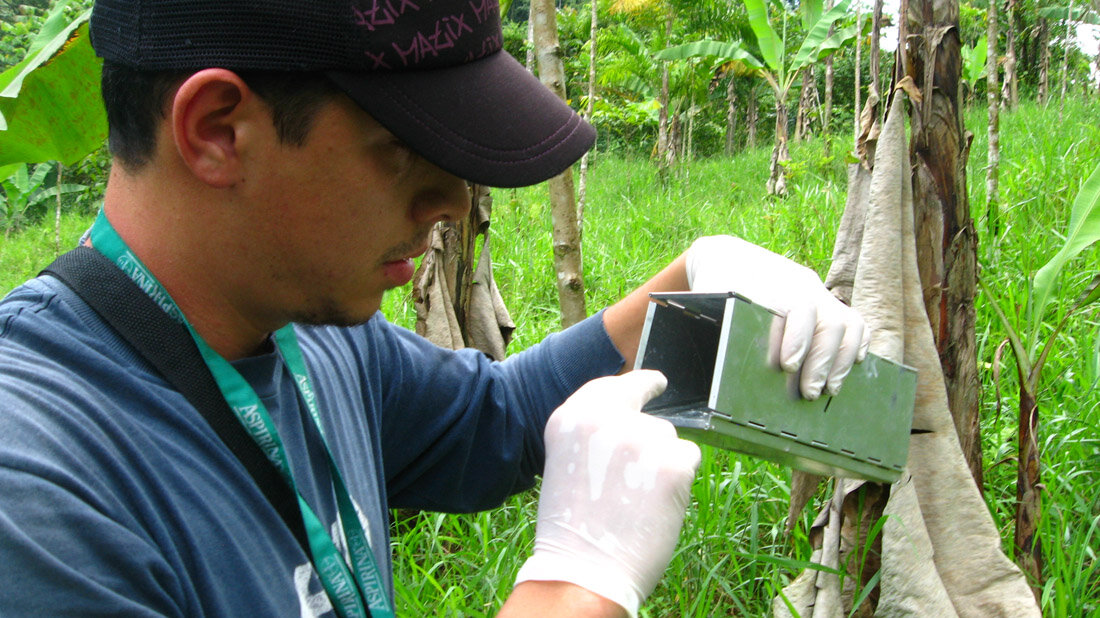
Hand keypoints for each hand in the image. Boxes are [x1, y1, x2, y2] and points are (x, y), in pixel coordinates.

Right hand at [514, 370, 700, 616]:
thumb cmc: (572, 529)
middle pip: (646, 416)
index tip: (656, 382)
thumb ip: (594, 434)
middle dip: (651, 439)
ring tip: (635, 502)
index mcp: (572, 417)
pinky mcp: (673, 461)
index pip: (612, 387)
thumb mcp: (566, 463)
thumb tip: (633, 423)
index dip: (638, 384)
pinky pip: (688, 458)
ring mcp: (642, 437)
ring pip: (669, 439)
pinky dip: (679, 481)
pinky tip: (655, 506)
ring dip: (661, 465)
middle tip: (646, 470)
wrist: (584, 570)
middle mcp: (607, 418)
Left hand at [685, 235, 869, 399]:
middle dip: (821, 361)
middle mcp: (802, 287)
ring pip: (847, 322)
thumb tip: (724, 365)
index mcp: (773, 285)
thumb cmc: (718, 286)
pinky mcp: (827, 301)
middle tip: (810, 392)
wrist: (730, 257)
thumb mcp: (712, 300)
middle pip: (828, 321)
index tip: (789, 365)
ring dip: (840, 359)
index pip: (798, 309)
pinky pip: (854, 321)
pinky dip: (856, 344)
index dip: (798, 338)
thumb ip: (722, 324)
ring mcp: (818, 293)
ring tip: (830, 389)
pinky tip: (851, 366)